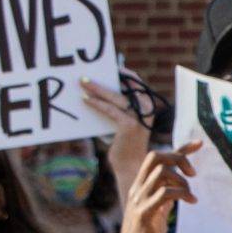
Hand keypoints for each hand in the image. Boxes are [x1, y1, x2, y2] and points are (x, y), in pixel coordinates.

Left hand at [82, 72, 150, 193]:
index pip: (136, 83)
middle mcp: (147, 109)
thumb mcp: (122, 120)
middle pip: (125, 86)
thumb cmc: (123, 142)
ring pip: (115, 96)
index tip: (108, 66)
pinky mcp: (129, 125)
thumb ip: (117, 106)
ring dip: (97, 88)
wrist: (130, 165)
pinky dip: (97, 103)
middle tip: (89, 73)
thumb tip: (97, 90)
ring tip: (83, 83)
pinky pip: (110, 110)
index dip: (123, 73)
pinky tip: (85, 100)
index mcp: (148, 105)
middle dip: (107, 77)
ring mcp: (139, 117)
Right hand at [115, 138, 202, 232]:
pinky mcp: (144, 213)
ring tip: (190, 194)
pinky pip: (164, 193)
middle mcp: (138, 188)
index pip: (159, 159)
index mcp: (141, 186)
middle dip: (178, 158)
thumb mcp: (158, 209)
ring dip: (181, 180)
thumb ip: (165, 195)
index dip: (180, 148)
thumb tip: (180, 183)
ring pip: (161, 173)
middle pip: (155, 157)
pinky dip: (181, 193)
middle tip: (193, 174)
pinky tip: (191, 201)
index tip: (199, 143)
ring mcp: (139, 200)